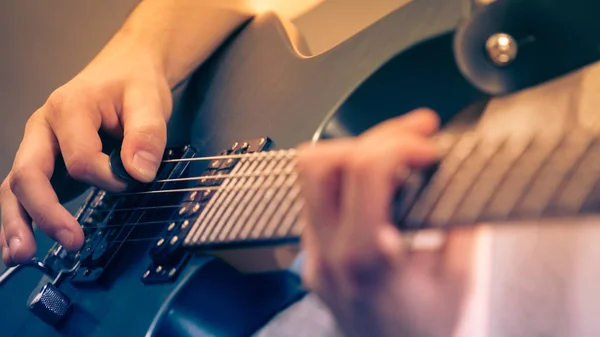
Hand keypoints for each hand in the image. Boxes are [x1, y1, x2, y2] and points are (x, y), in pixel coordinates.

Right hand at [0, 39, 172, 265]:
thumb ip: (147, 135)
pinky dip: (22, 217)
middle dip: (45, 212)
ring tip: (20, 255)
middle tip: (71, 241)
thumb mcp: (150, 101)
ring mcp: (41, 146)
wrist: (126, 70)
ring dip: (17, 222)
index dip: (107, 178)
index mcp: (68, 108)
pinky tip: (21, 243)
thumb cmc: (134, 83)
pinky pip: (26, 191)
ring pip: (17, 187)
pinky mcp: (48, 162)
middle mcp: (44, 128)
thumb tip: (139, 173)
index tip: (135, 181)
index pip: (79, 159)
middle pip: (29, 174)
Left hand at [297, 109, 475, 336]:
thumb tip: (458, 174)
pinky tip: (380, 185)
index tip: (430, 149)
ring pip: (310, 177)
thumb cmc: (429, 334)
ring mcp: (314, 257)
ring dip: (354, 153)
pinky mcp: (312, 258)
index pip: (364, 172)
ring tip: (396, 154)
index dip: (400, 143)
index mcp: (366, 259)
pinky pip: (316, 199)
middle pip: (321, 162)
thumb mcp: (459, 280)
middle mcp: (328, 254)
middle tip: (414, 134)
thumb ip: (459, 222)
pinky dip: (348, 180)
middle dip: (373, 136)